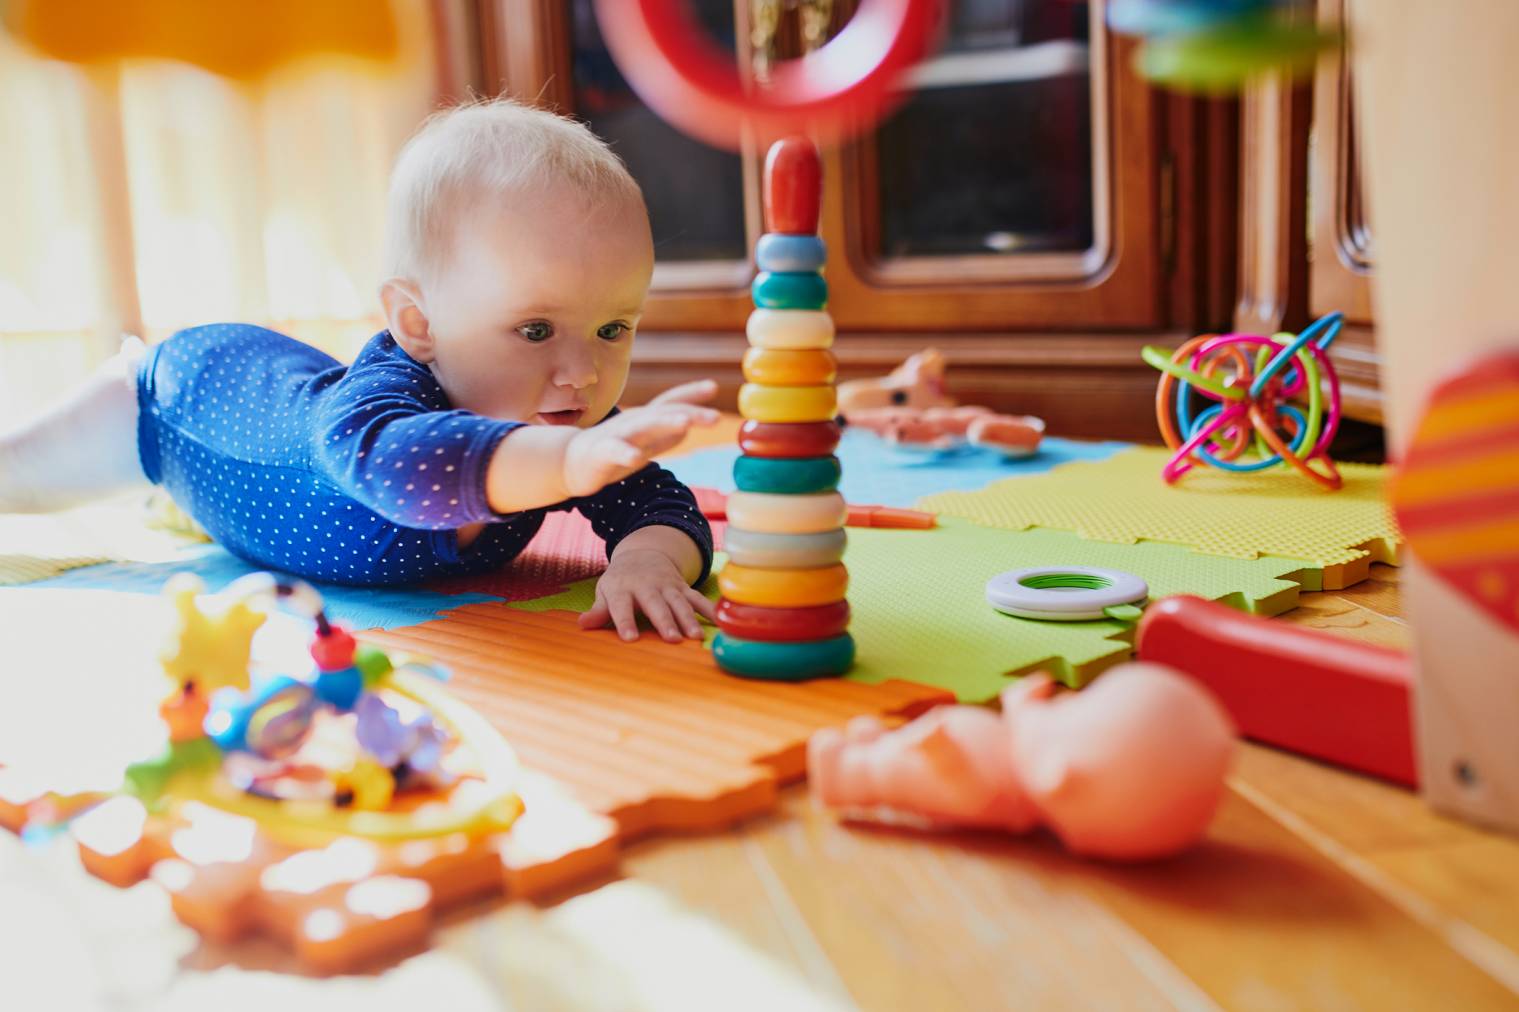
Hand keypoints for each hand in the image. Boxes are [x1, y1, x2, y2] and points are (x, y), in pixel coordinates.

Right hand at [561, 380, 718, 496]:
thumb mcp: (642, 444)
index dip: (691, 395)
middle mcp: (633, 422)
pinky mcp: (600, 454)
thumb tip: (689, 426)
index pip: (670, 403)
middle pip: (664, 413)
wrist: (568, 462)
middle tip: (716, 417)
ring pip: (642, 427)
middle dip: (690, 413)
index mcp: (645, 420)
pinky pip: (614, 452)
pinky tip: (638, 458)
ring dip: (664, 423)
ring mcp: (617, 436)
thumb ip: (665, 436)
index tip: (713, 386)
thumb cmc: (610, 452)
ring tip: (685, 423)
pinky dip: (626, 454)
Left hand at [579, 548, 717, 641]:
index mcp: (623, 589)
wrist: (644, 553)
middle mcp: (647, 586)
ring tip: (695, 638)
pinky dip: (709, 610)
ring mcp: (668, 586)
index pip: (622, 606)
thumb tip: (582, 625)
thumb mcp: (605, 591)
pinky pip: (697, 599)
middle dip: (665, 622)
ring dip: (688, 619)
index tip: (630, 639)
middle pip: (656, 605)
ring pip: (679, 603)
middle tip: (672, 640)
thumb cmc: (621, 581)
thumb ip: (598, 611)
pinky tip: (719, 623)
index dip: (625, 622)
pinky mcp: (683, 587)